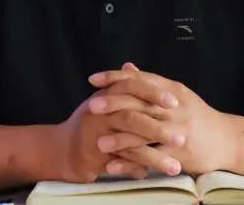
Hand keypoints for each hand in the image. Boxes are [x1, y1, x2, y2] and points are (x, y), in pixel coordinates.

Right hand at [49, 64, 184, 182]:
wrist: (61, 148)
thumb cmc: (89, 123)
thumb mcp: (104, 100)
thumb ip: (122, 87)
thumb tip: (132, 67)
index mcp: (106, 95)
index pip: (132, 86)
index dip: (153, 93)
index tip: (175, 101)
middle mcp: (99, 112)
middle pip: (131, 116)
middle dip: (159, 128)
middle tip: (183, 137)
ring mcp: (94, 135)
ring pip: (128, 143)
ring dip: (154, 156)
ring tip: (176, 166)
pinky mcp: (91, 157)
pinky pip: (118, 164)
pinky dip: (135, 170)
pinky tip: (152, 176)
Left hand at [88, 65, 236, 175]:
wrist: (227, 140)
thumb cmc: (196, 115)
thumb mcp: (176, 94)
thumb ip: (150, 82)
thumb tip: (127, 66)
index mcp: (172, 90)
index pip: (140, 80)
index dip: (115, 78)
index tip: (93, 79)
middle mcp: (175, 108)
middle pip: (140, 102)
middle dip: (114, 104)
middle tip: (91, 107)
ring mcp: (178, 130)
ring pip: (145, 132)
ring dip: (120, 138)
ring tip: (98, 142)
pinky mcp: (180, 153)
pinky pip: (151, 158)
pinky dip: (130, 163)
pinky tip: (113, 166)